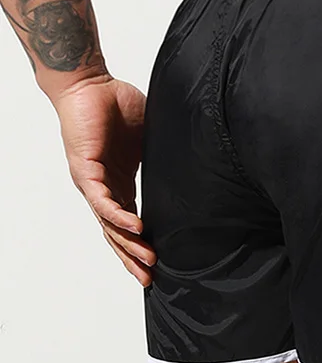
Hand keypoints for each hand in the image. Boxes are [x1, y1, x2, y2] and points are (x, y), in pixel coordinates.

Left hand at [53, 75, 155, 284]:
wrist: (89, 83)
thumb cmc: (116, 103)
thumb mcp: (151, 135)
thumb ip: (165, 153)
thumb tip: (195, 158)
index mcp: (119, 182)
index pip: (129, 222)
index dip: (141, 244)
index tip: (158, 265)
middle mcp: (104, 187)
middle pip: (116, 233)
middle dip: (133, 257)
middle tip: (150, 279)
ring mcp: (93, 182)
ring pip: (109, 224)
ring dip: (128, 244)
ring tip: (148, 260)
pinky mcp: (86, 171)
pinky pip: (102, 201)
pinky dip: (118, 216)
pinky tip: (136, 227)